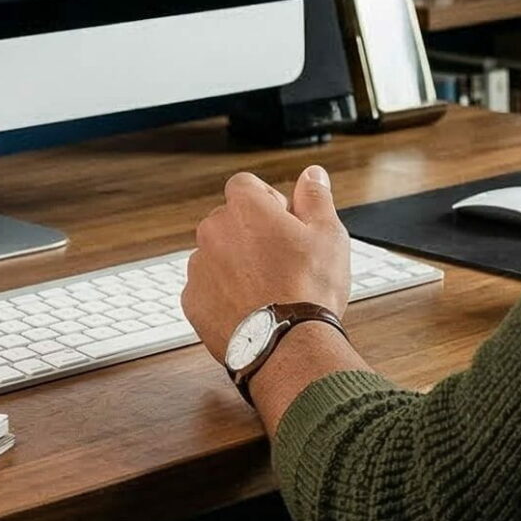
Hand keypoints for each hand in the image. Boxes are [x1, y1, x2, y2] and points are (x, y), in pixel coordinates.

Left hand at [182, 166, 351, 364]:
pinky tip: (250, 306)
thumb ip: (316, 197)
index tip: (284, 222)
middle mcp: (214, 231)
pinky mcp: (192, 301)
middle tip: (281, 259)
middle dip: (251, 233)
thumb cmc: (308, 290)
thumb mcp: (328, 234)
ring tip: (267, 288)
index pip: (246, 185)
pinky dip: (223, 293)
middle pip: (229, 220)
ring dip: (235, 263)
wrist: (286, 345)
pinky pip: (206, 287)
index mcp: (245, 208)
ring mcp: (199, 267)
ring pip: (216, 254)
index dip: (268, 200)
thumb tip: (312, 175)